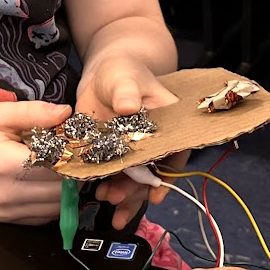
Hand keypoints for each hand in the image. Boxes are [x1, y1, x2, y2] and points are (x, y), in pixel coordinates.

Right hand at [0, 99, 70, 224]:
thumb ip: (34, 112)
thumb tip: (67, 113)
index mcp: (4, 164)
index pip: (57, 167)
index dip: (74, 156)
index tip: (80, 145)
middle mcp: (4, 193)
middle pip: (60, 191)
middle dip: (74, 174)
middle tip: (76, 156)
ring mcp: (2, 210)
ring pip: (55, 208)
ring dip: (66, 191)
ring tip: (63, 169)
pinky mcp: (1, 219)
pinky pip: (41, 218)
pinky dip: (52, 203)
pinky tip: (47, 184)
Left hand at [79, 55, 182, 228]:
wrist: (102, 75)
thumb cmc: (122, 71)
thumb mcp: (125, 77)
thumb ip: (127, 91)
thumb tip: (128, 106)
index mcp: (166, 126)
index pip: (173, 153)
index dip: (166, 175)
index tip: (155, 195)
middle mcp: (152, 144)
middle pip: (149, 172)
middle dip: (134, 189)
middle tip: (115, 196)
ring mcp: (131, 153)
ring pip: (131, 180)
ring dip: (121, 194)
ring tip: (106, 198)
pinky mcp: (111, 156)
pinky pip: (111, 176)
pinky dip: (104, 187)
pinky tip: (95, 195)